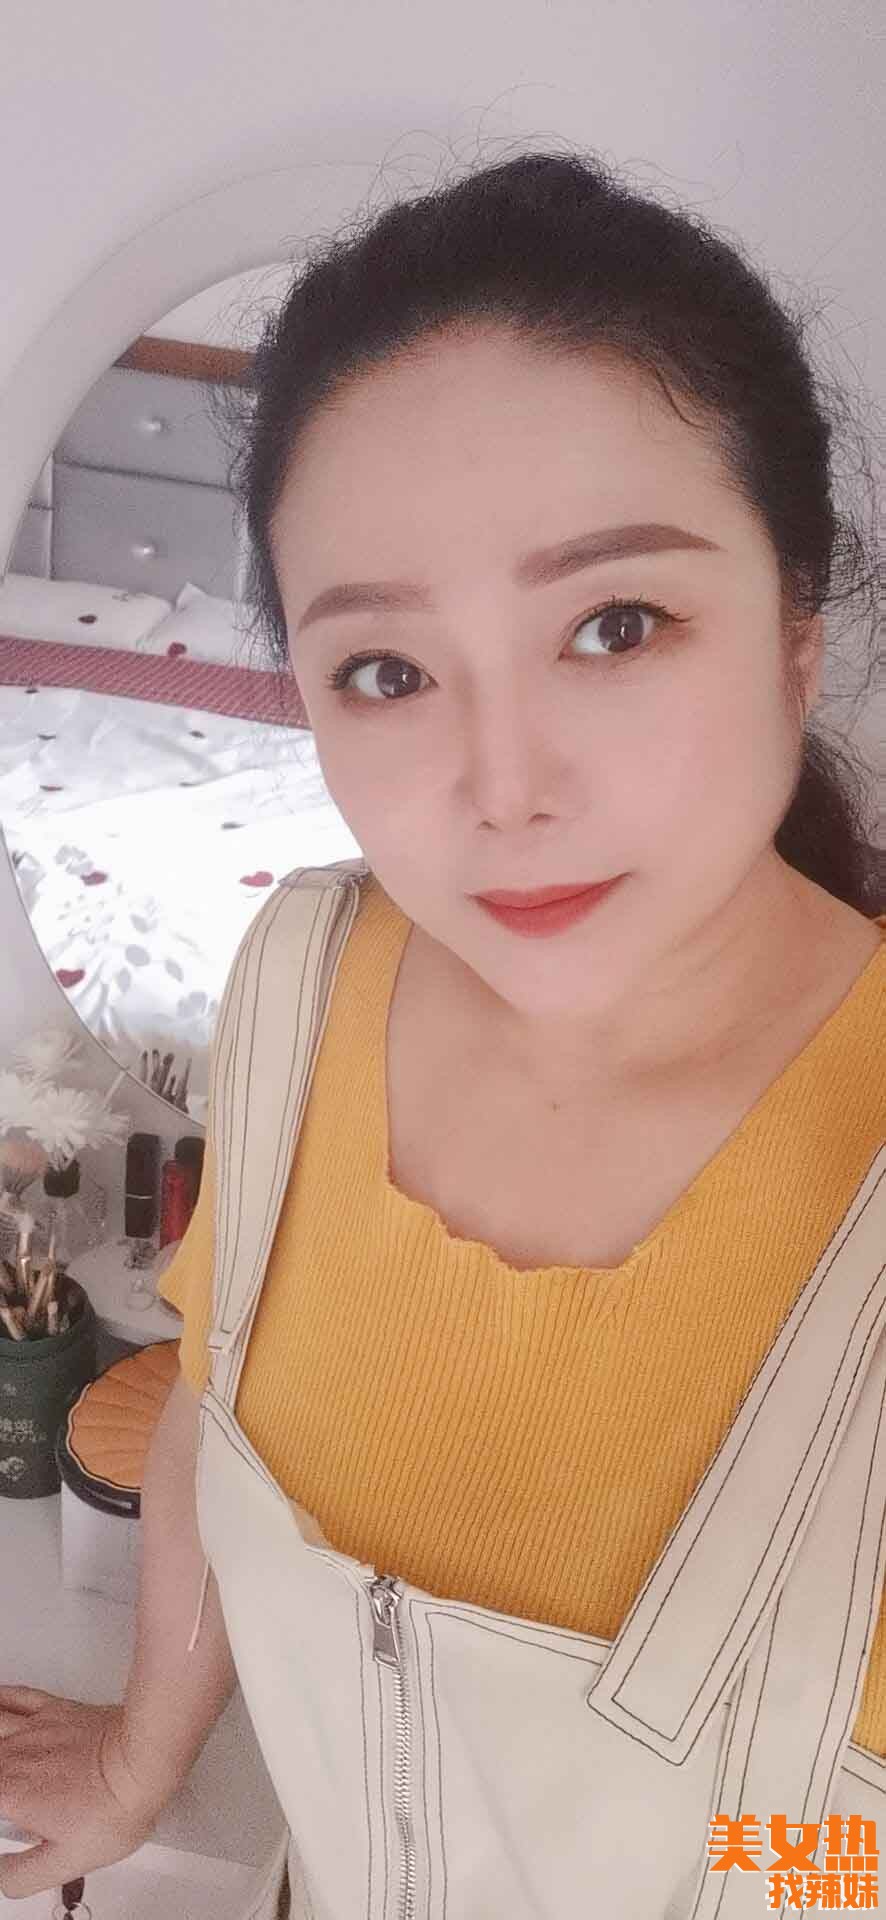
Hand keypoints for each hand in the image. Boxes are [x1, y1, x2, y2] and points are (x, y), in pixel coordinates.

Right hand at [0, 1686, 167, 1899]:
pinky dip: (0, 1698)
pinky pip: (15, 1697)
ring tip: (1, 1758)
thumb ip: (19, 1875)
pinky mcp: (55, 1709)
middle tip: (6, 1792)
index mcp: (10, 1794)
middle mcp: (14, 1756)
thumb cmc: (112, 1807)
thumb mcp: (64, 1862)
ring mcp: (33, 1729)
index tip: (7, 1817)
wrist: (144, 1761)